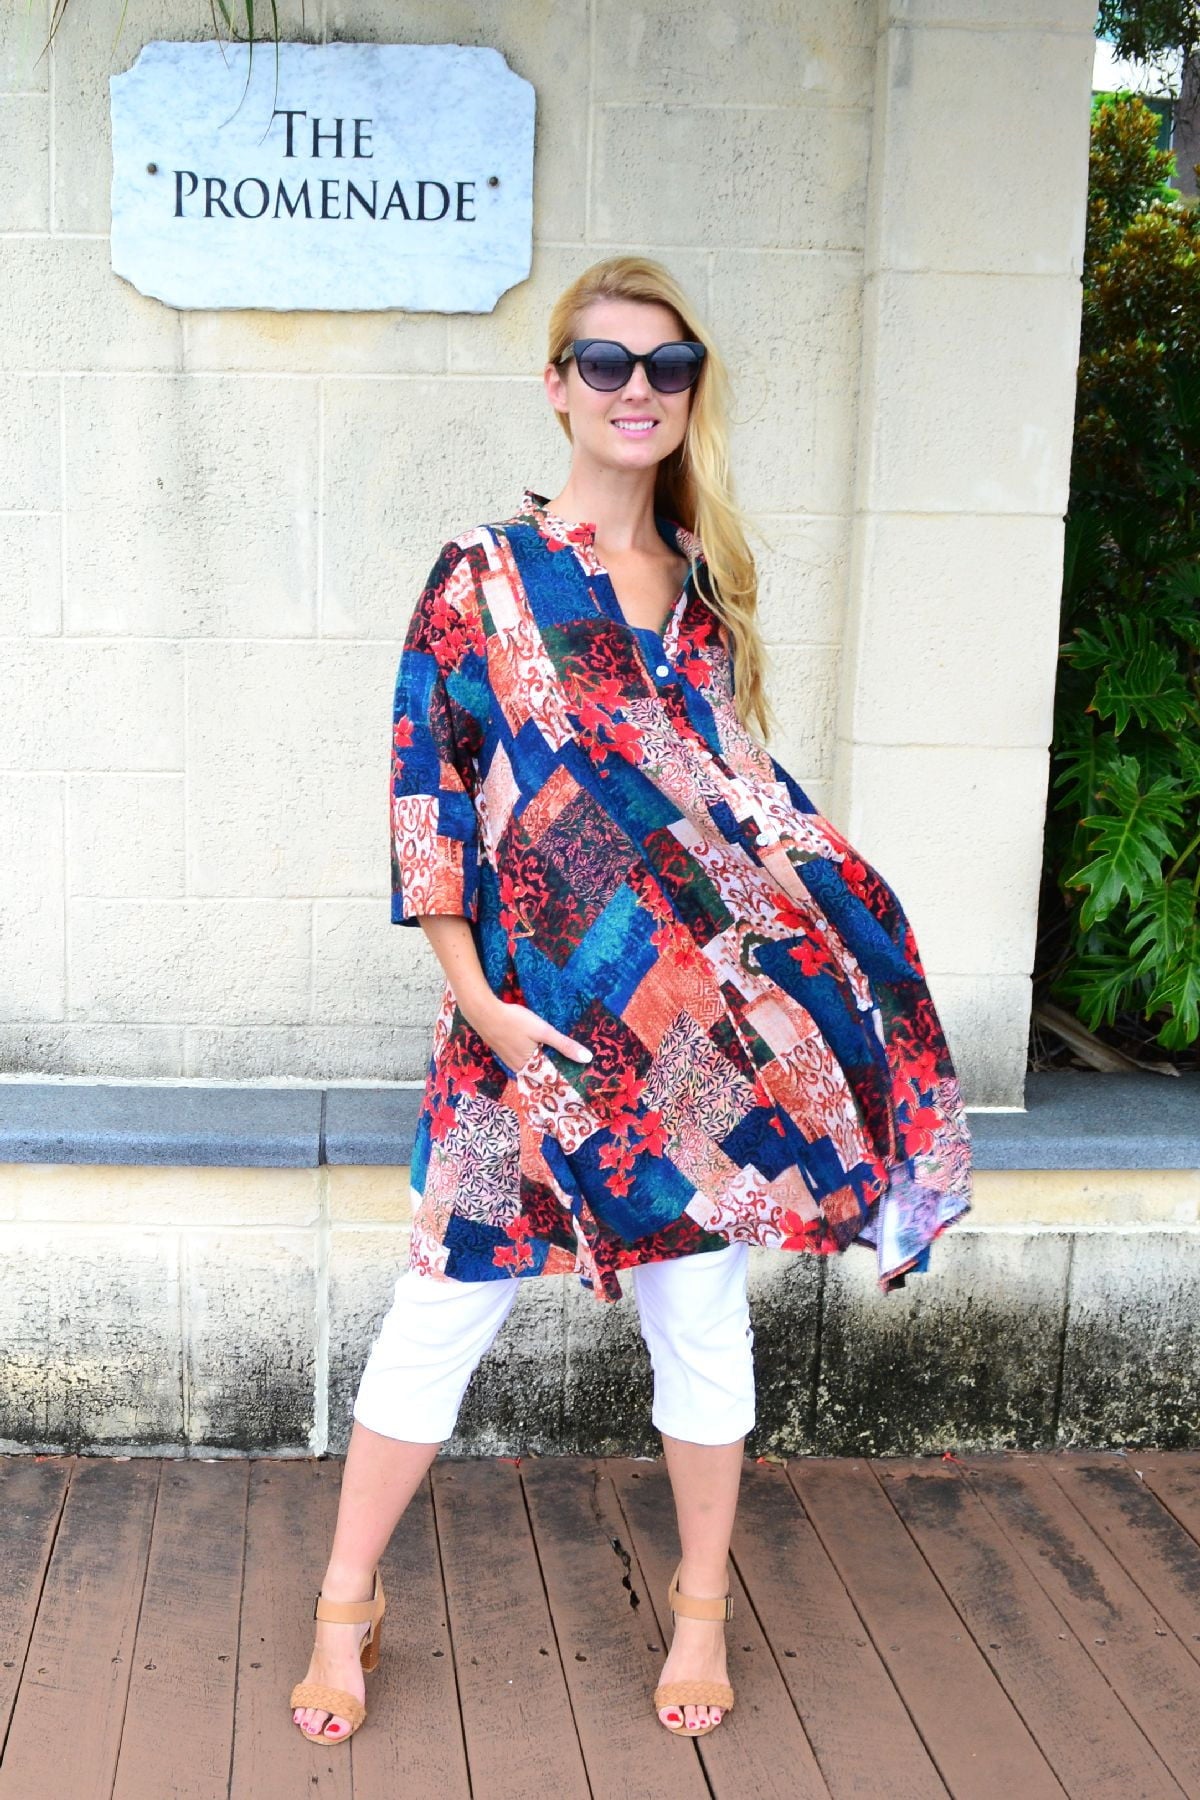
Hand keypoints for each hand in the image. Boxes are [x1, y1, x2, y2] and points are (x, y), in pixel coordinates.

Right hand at [471, 998, 592, 1076]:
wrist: (484, 1013)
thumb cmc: (514, 1021)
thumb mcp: (543, 1031)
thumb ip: (564, 1045)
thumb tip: (587, 1059)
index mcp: (530, 1067)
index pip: (552, 1080)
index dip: (565, 1080)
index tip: (580, 1081)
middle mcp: (519, 1069)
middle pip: (541, 1075)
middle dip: (556, 1074)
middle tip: (575, 1071)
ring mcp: (510, 1062)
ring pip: (532, 1068)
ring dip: (544, 1066)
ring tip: (561, 1063)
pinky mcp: (504, 1053)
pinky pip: (523, 1061)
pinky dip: (533, 1059)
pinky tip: (539, 1051)